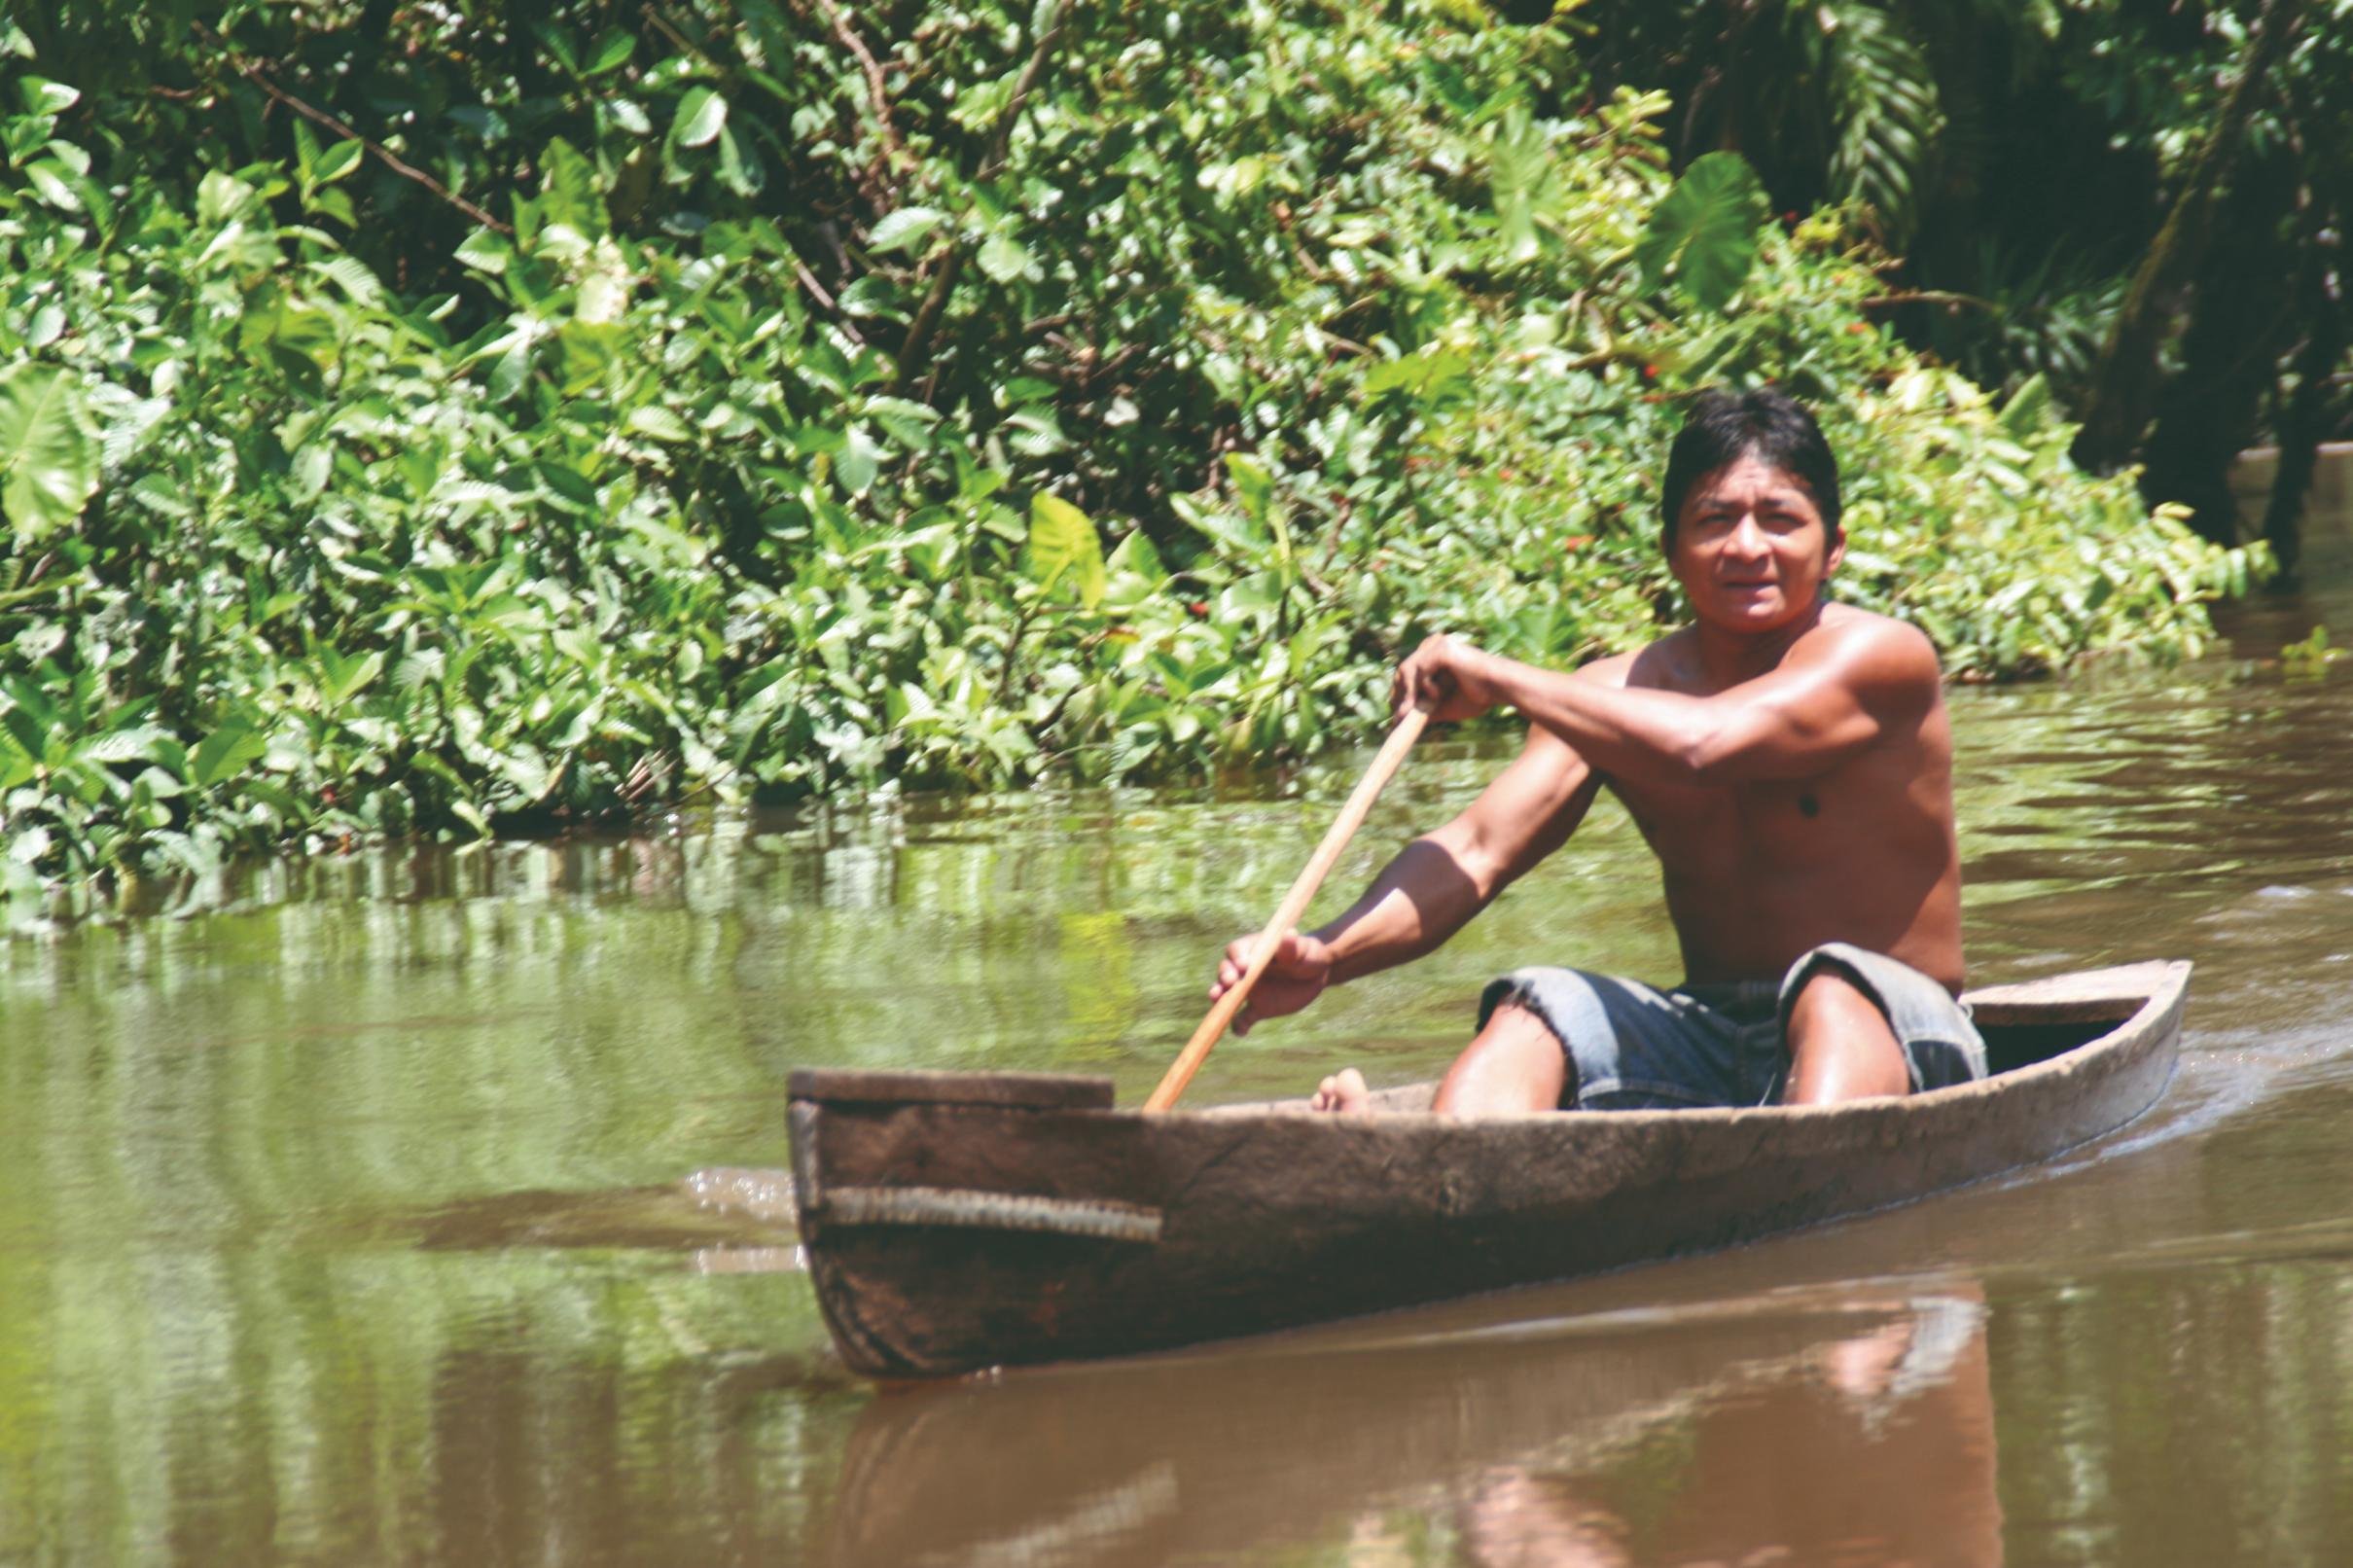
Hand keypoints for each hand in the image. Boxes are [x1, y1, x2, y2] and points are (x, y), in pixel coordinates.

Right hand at [1210, 929, 1333, 1034]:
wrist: (1317, 972)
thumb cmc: (1307, 954)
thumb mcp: (1302, 950)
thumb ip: (1292, 947)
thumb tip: (1289, 934)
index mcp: (1254, 950)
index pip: (1237, 951)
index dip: (1237, 958)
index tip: (1244, 966)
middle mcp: (1246, 970)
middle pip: (1226, 971)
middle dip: (1224, 977)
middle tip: (1229, 983)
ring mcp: (1251, 990)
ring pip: (1229, 995)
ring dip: (1220, 998)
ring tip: (1216, 1000)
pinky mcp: (1258, 1008)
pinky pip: (1243, 1018)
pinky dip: (1239, 1026)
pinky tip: (1241, 1032)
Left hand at [1393, 633, 1498, 723]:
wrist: (1500, 688)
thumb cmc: (1478, 696)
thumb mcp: (1443, 705)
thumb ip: (1423, 708)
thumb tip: (1399, 719)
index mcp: (1434, 655)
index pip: (1406, 672)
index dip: (1399, 692)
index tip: (1398, 712)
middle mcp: (1434, 645)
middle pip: (1403, 669)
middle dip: (1399, 695)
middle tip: (1400, 715)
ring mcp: (1438, 644)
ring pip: (1408, 669)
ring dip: (1408, 694)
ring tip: (1411, 711)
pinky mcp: (1443, 648)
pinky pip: (1422, 668)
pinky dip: (1424, 685)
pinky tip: (1438, 696)